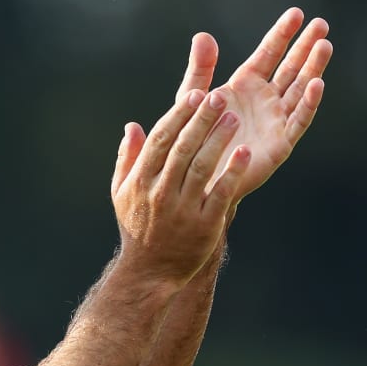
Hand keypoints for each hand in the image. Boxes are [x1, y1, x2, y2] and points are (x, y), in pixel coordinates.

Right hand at [111, 88, 249, 285]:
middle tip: (218, 97)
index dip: (178, 116)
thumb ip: (128, 159)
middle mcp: (160, 193)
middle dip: (200, 121)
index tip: (195, 94)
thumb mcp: (122, 193)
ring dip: (218, 140)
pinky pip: (221, 194)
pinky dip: (232, 172)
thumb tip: (132, 126)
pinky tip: (244, 153)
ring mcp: (183, 209)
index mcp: (140, 181)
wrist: (151, 271)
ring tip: (233, 118)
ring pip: (201, 167)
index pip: (160, 140)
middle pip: (182, 149)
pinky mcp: (205, 225)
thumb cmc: (137, 226)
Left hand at [176, 7, 332, 199]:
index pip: (268, 54)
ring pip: (300, 90)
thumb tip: (202, 36)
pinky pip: (298, 121)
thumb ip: (200, 69)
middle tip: (321, 23)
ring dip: (313, 68)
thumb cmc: (191, 139)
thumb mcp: (192, 99)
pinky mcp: (280, 143)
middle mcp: (264, 101)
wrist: (194, 178)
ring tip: (324, 45)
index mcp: (244, 86)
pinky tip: (317, 84)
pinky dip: (308, 103)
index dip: (282, 35)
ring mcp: (275, 120)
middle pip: (291, 68)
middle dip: (305, 47)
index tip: (297, 13)